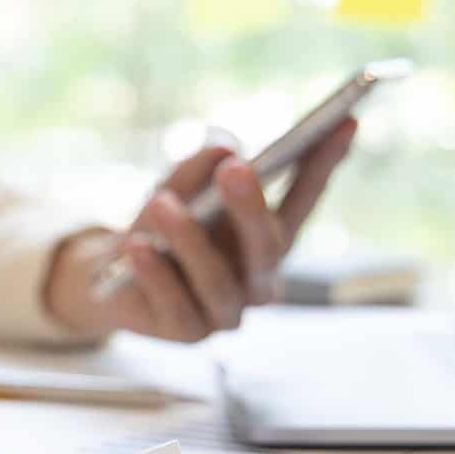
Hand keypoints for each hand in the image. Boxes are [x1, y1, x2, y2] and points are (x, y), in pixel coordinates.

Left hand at [45, 119, 356, 340]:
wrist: (110, 279)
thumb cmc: (157, 229)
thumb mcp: (174, 189)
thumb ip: (197, 170)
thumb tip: (223, 147)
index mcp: (266, 241)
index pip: (303, 201)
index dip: (323, 164)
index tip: (344, 121)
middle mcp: (257, 280)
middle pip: (265, 246)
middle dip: (251, 206)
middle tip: (235, 167)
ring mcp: (226, 312)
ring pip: (216, 280)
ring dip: (189, 240)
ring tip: (162, 203)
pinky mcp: (187, 332)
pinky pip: (174, 303)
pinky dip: (155, 274)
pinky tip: (136, 246)